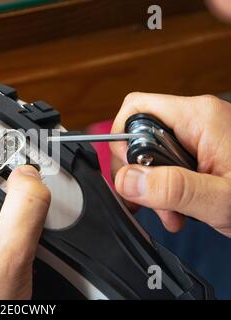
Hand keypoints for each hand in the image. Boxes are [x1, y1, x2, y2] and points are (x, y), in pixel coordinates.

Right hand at [110, 93, 230, 235]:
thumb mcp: (221, 198)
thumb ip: (174, 188)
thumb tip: (127, 180)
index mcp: (198, 118)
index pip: (135, 109)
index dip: (122, 141)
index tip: (129, 176)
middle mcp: (196, 120)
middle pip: (139, 135)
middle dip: (138, 173)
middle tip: (150, 203)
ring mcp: (199, 135)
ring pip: (151, 154)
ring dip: (152, 187)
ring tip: (171, 213)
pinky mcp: (202, 151)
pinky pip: (167, 164)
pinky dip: (165, 188)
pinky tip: (178, 209)